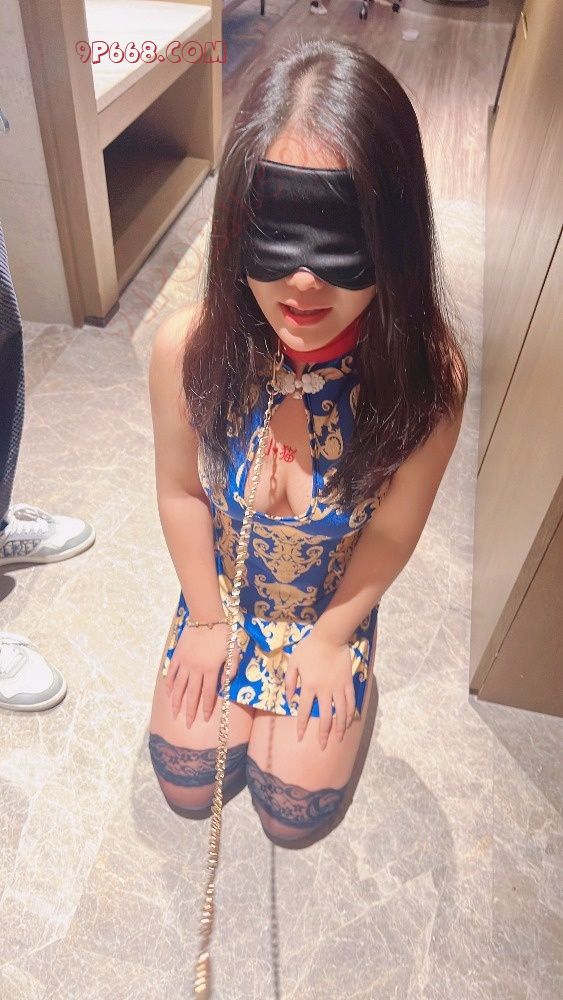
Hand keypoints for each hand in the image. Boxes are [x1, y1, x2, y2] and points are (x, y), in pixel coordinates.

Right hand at [165, 622, 241, 727]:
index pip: (207, 694)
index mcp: (210, 670)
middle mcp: (196, 670)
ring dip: (176, 701)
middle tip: (187, 724)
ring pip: (179, 687)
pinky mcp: (177, 656)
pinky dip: (169, 683)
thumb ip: (231, 669)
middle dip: (190, 711)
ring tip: (174, 713)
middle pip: (192, 695)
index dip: (206, 708)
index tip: (203, 719)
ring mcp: (185, 663)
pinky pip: (172, 673)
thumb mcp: (233, 652)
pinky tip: (168, 692)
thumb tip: (226, 685)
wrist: (206, 617)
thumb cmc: (223, 634)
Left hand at [284, 630, 355, 749]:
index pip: (304, 711)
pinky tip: (348, 722)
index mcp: (309, 686)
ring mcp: (338, 687)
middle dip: (323, 734)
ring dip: (339, 728)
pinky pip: (350, 702)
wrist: (330, 637)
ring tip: (338, 739)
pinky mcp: (348, 683)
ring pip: (341, 712)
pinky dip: (350, 714)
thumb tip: (289, 698)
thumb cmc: (309, 648)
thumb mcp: (293, 662)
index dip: (302, 726)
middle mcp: (324, 690)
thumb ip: (289, 681)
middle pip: (325, 717)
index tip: (300, 737)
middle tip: (322, 746)